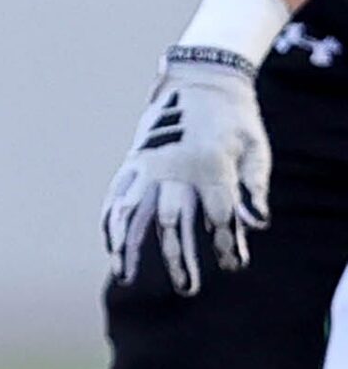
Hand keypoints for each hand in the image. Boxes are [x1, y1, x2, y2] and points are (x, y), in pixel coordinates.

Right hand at [102, 48, 272, 293]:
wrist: (201, 79)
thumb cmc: (236, 118)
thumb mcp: (255, 148)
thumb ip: (254, 187)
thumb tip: (256, 225)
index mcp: (209, 164)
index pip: (217, 214)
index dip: (226, 243)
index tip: (233, 265)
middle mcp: (173, 167)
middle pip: (173, 221)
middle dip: (179, 258)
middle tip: (188, 289)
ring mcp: (148, 165)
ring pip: (133, 211)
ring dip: (128, 245)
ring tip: (125, 275)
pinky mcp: (133, 162)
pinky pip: (117, 196)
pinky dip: (112, 222)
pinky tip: (111, 245)